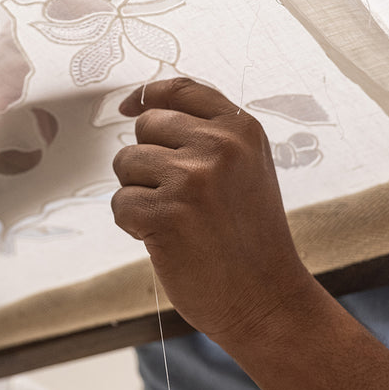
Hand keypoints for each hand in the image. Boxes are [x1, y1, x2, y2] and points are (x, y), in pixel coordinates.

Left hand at [111, 78, 310, 342]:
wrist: (268, 300)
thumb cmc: (249, 236)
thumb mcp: (246, 167)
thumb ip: (206, 132)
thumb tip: (141, 105)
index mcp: (242, 129)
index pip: (179, 89)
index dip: (148, 96)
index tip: (130, 107)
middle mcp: (220, 146)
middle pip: (146, 126)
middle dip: (148, 159)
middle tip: (179, 196)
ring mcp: (193, 179)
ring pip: (126, 163)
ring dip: (140, 192)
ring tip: (178, 219)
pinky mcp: (167, 214)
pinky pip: (120, 203)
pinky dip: (133, 225)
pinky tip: (167, 240)